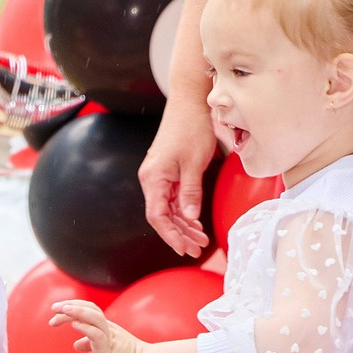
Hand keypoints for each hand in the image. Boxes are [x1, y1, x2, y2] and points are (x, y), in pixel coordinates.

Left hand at [51, 298, 150, 352]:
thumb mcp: (103, 348)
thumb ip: (89, 343)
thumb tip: (76, 345)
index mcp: (104, 326)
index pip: (87, 308)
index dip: (72, 305)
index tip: (56, 310)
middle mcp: (106, 327)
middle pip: (88, 308)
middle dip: (69, 306)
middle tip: (53, 308)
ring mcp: (109, 336)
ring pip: (93, 317)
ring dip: (77, 312)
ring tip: (62, 310)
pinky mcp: (110, 348)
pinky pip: (97, 334)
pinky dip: (85, 328)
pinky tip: (75, 326)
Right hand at [139, 99, 216, 257]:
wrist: (189, 102)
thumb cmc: (191, 128)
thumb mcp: (195, 163)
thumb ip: (191, 192)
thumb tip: (189, 218)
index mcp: (153, 177)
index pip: (157, 216)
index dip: (170, 235)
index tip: (185, 249)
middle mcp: (152, 178)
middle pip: (162, 216)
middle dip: (179, 235)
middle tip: (197, 250)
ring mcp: (159, 176)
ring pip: (168, 210)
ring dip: (183, 226)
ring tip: (200, 240)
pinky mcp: (167, 172)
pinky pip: (172, 199)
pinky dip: (184, 212)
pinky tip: (195, 223)